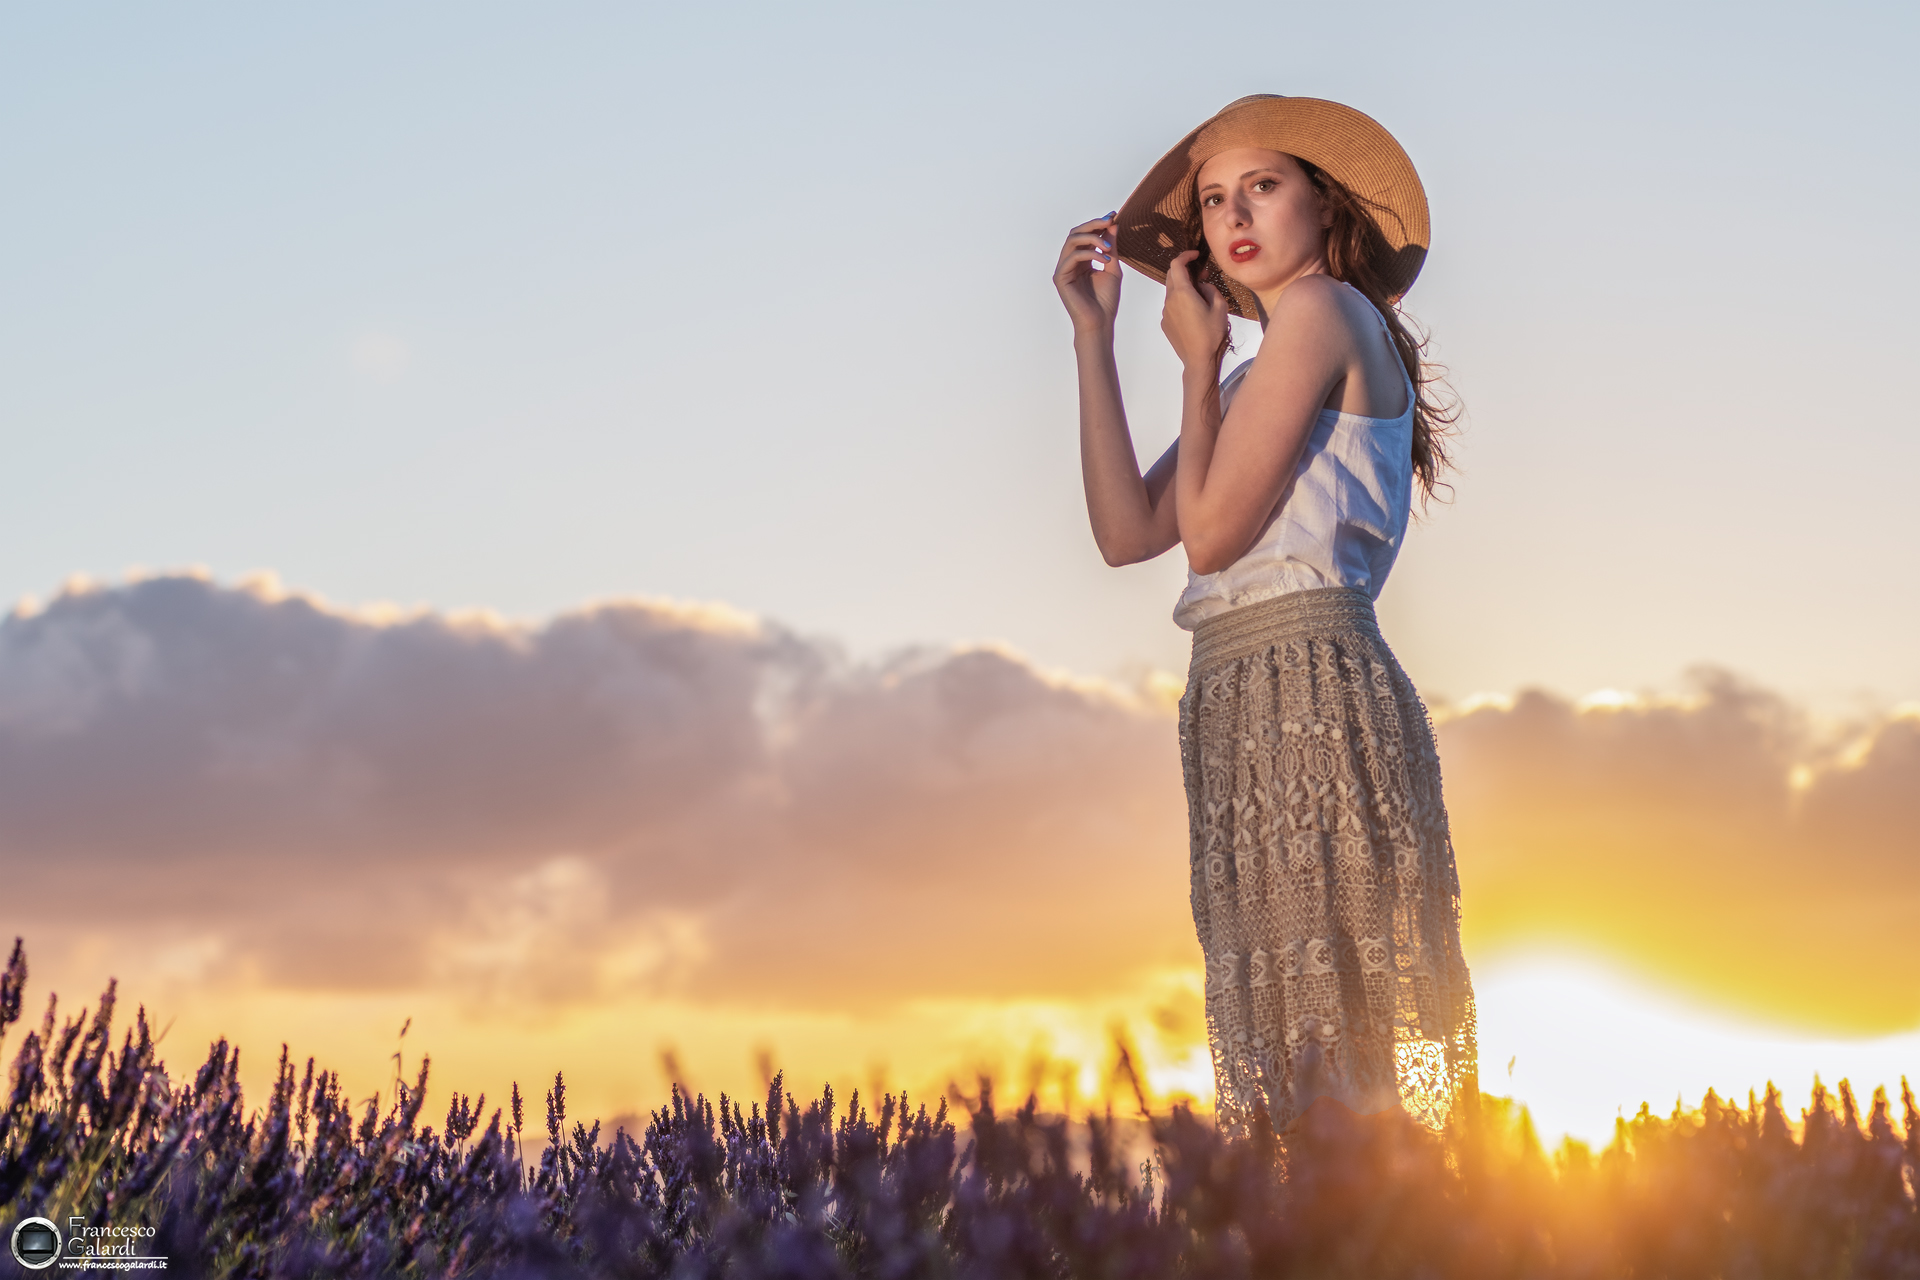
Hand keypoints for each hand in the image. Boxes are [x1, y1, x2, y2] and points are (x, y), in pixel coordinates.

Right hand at [1053, 213, 1120, 333]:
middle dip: (1093, 224)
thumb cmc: (1106, 301)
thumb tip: (1113, 224)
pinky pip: (1072, 256)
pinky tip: (1104, 260)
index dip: (1098, 224)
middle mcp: (1069, 262)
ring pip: (1072, 240)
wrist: (1100, 323)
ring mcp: (1063, 269)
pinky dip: (1089, 253)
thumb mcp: (1112, 268)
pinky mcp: (1060, 277)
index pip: (1085, 235)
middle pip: (1076, 233)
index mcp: (1081, 260)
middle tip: (1109, 221)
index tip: (1113, 215)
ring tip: (1108, 246)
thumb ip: (1111, 247)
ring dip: (1092, 238)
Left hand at [1160, 250, 1230, 373]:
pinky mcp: (1165, 323)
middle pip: (1171, 276)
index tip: (1196, 255)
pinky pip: (1171, 306)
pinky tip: (1194, 312)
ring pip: (1171, 291)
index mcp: (1182, 293)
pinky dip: (1180, 301)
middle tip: (1201, 275)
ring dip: (1183, 287)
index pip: (1176, 264)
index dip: (1185, 255)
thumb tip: (1203, 286)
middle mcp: (1170, 301)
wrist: (1198, 360)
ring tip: (1200, 295)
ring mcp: (1165, 313)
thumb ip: (1211, 289)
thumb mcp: (1220, 307)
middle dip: (1185, 270)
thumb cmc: (1211, 335)